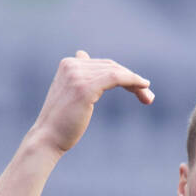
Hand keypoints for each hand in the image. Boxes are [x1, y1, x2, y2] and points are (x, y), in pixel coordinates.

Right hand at [31, 51, 153, 155]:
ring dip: (136, 83)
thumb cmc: (61, 124)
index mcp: (68, 64)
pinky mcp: (85, 87)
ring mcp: (77, 75)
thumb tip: (83, 56)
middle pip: (111, 66)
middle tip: (148, 96)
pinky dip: (132, 80)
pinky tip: (143, 86)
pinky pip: (115, 77)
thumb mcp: (69, 96)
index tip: (138, 89)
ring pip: (116, 71)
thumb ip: (78, 77)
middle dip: (132, 80)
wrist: (47, 139)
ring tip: (148, 97)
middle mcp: (72, 65)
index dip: (123, 75)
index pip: (103, 65)